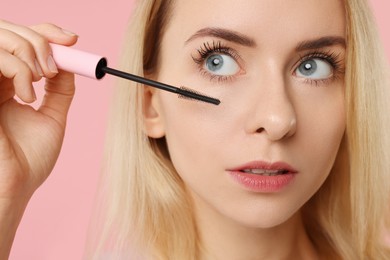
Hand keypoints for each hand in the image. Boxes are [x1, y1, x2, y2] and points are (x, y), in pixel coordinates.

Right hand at [0, 20, 77, 201]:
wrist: (14, 186)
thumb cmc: (30, 159)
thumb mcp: (52, 117)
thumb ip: (60, 90)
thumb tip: (71, 62)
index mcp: (10, 83)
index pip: (22, 41)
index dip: (46, 32)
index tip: (72, 39)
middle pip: (9, 31)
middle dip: (40, 39)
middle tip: (55, 66)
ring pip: (0, 38)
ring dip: (29, 52)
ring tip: (41, 80)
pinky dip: (17, 68)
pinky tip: (27, 94)